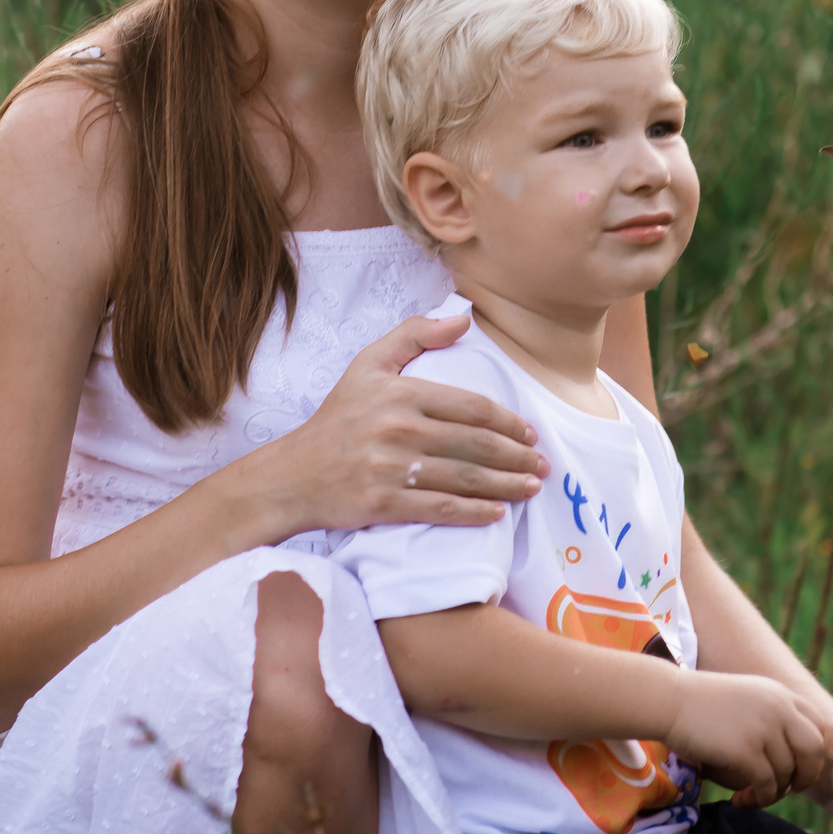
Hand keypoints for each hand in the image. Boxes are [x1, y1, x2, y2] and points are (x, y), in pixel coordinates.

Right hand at [253, 313, 546, 533]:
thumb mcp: (367, 364)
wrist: (291, 475)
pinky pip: (441, 508)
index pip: (471, 407)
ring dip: (506, 486)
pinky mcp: (383, 504)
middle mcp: (398, 429)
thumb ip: (413, 334)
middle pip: (475, 444)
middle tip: (541, 465)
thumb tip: (464, 319)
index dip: (508, 422)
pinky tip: (497, 513)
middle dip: (516, 457)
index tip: (529, 433)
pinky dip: (475, 513)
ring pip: (464, 478)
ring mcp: (391, 469)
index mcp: (401, 393)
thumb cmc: (336, 419)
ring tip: (530, 488)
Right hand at [665, 672, 827, 804]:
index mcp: (779, 694)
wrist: (668, 700)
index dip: (813, 750)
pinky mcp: (747, 750)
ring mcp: (764, 728)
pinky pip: (767, 785)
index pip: (818, 723)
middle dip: (807, 775)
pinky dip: (758, 799)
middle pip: (815, 749)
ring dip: (773, 793)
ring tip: (751, 797)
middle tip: (790, 788)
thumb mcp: (744, 698)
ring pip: (787, 773)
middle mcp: (779, 708)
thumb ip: (770, 715)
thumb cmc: (698, 704)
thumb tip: (791, 753)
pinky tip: (739, 801)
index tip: (798, 766)